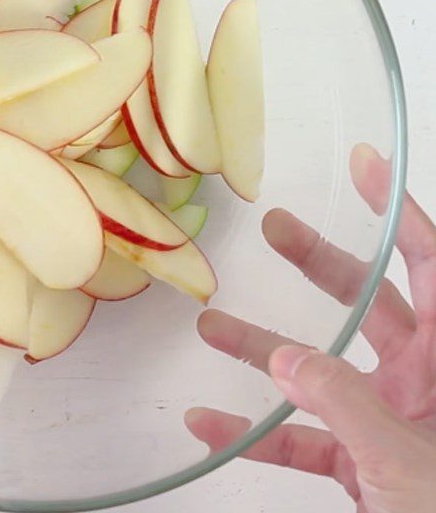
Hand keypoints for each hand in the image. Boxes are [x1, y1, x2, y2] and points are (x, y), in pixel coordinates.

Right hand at [186, 144, 435, 512]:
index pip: (432, 266)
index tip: (364, 164)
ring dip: (265, 350)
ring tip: (211, 327)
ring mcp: (390, 419)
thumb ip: (346, 404)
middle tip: (275, 228)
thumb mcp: (408, 460)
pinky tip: (212, 427)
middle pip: (369, 303)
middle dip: (320, 262)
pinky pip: (305, 437)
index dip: (401, 212)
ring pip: (322, 369)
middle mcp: (421, 381)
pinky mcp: (364, 459)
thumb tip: (285, 360)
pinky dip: (259, 433)